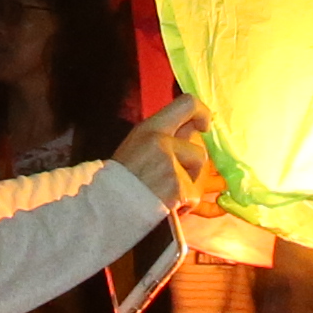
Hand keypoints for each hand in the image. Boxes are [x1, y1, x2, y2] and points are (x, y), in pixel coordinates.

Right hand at [111, 94, 213, 216]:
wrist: (108, 207)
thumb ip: (162, 137)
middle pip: (199, 149)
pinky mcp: (177, 187)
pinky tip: (167, 206)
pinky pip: (193, 196)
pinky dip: (185, 204)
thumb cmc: (122, 178)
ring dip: (188, 186)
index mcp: (149, 128)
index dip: (202, 113)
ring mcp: (170, 165)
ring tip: (166, 193)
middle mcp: (161, 142)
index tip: (204, 125)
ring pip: (198, 175)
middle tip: (180, 176)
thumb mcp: (137, 145)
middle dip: (193, 167)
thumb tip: (193, 132)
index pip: (186, 104)